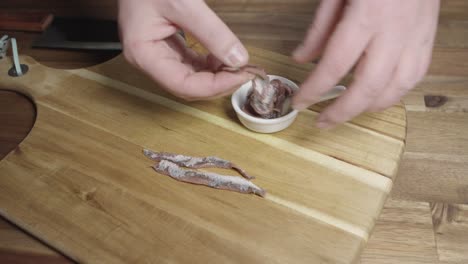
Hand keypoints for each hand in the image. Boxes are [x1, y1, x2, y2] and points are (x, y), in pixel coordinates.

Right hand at [118, 0, 251, 99]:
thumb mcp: (184, 3)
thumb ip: (212, 32)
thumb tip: (238, 59)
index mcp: (143, 54)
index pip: (183, 85)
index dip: (214, 86)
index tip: (240, 76)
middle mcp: (148, 60)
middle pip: (187, 86)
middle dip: (219, 83)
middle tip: (246, 73)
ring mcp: (156, 53)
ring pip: (191, 77)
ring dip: (217, 75)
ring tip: (240, 66)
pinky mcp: (165, 45)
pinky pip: (190, 63)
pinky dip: (209, 64)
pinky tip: (225, 57)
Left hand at [292, 0, 439, 128]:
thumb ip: (320, 28)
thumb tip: (302, 59)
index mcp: (368, 14)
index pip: (336, 64)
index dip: (315, 89)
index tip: (299, 103)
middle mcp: (395, 30)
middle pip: (369, 86)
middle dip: (342, 111)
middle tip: (321, 122)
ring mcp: (417, 35)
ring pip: (397, 87)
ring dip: (369, 107)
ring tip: (347, 112)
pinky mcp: (428, 37)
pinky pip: (415, 76)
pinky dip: (395, 93)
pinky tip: (377, 97)